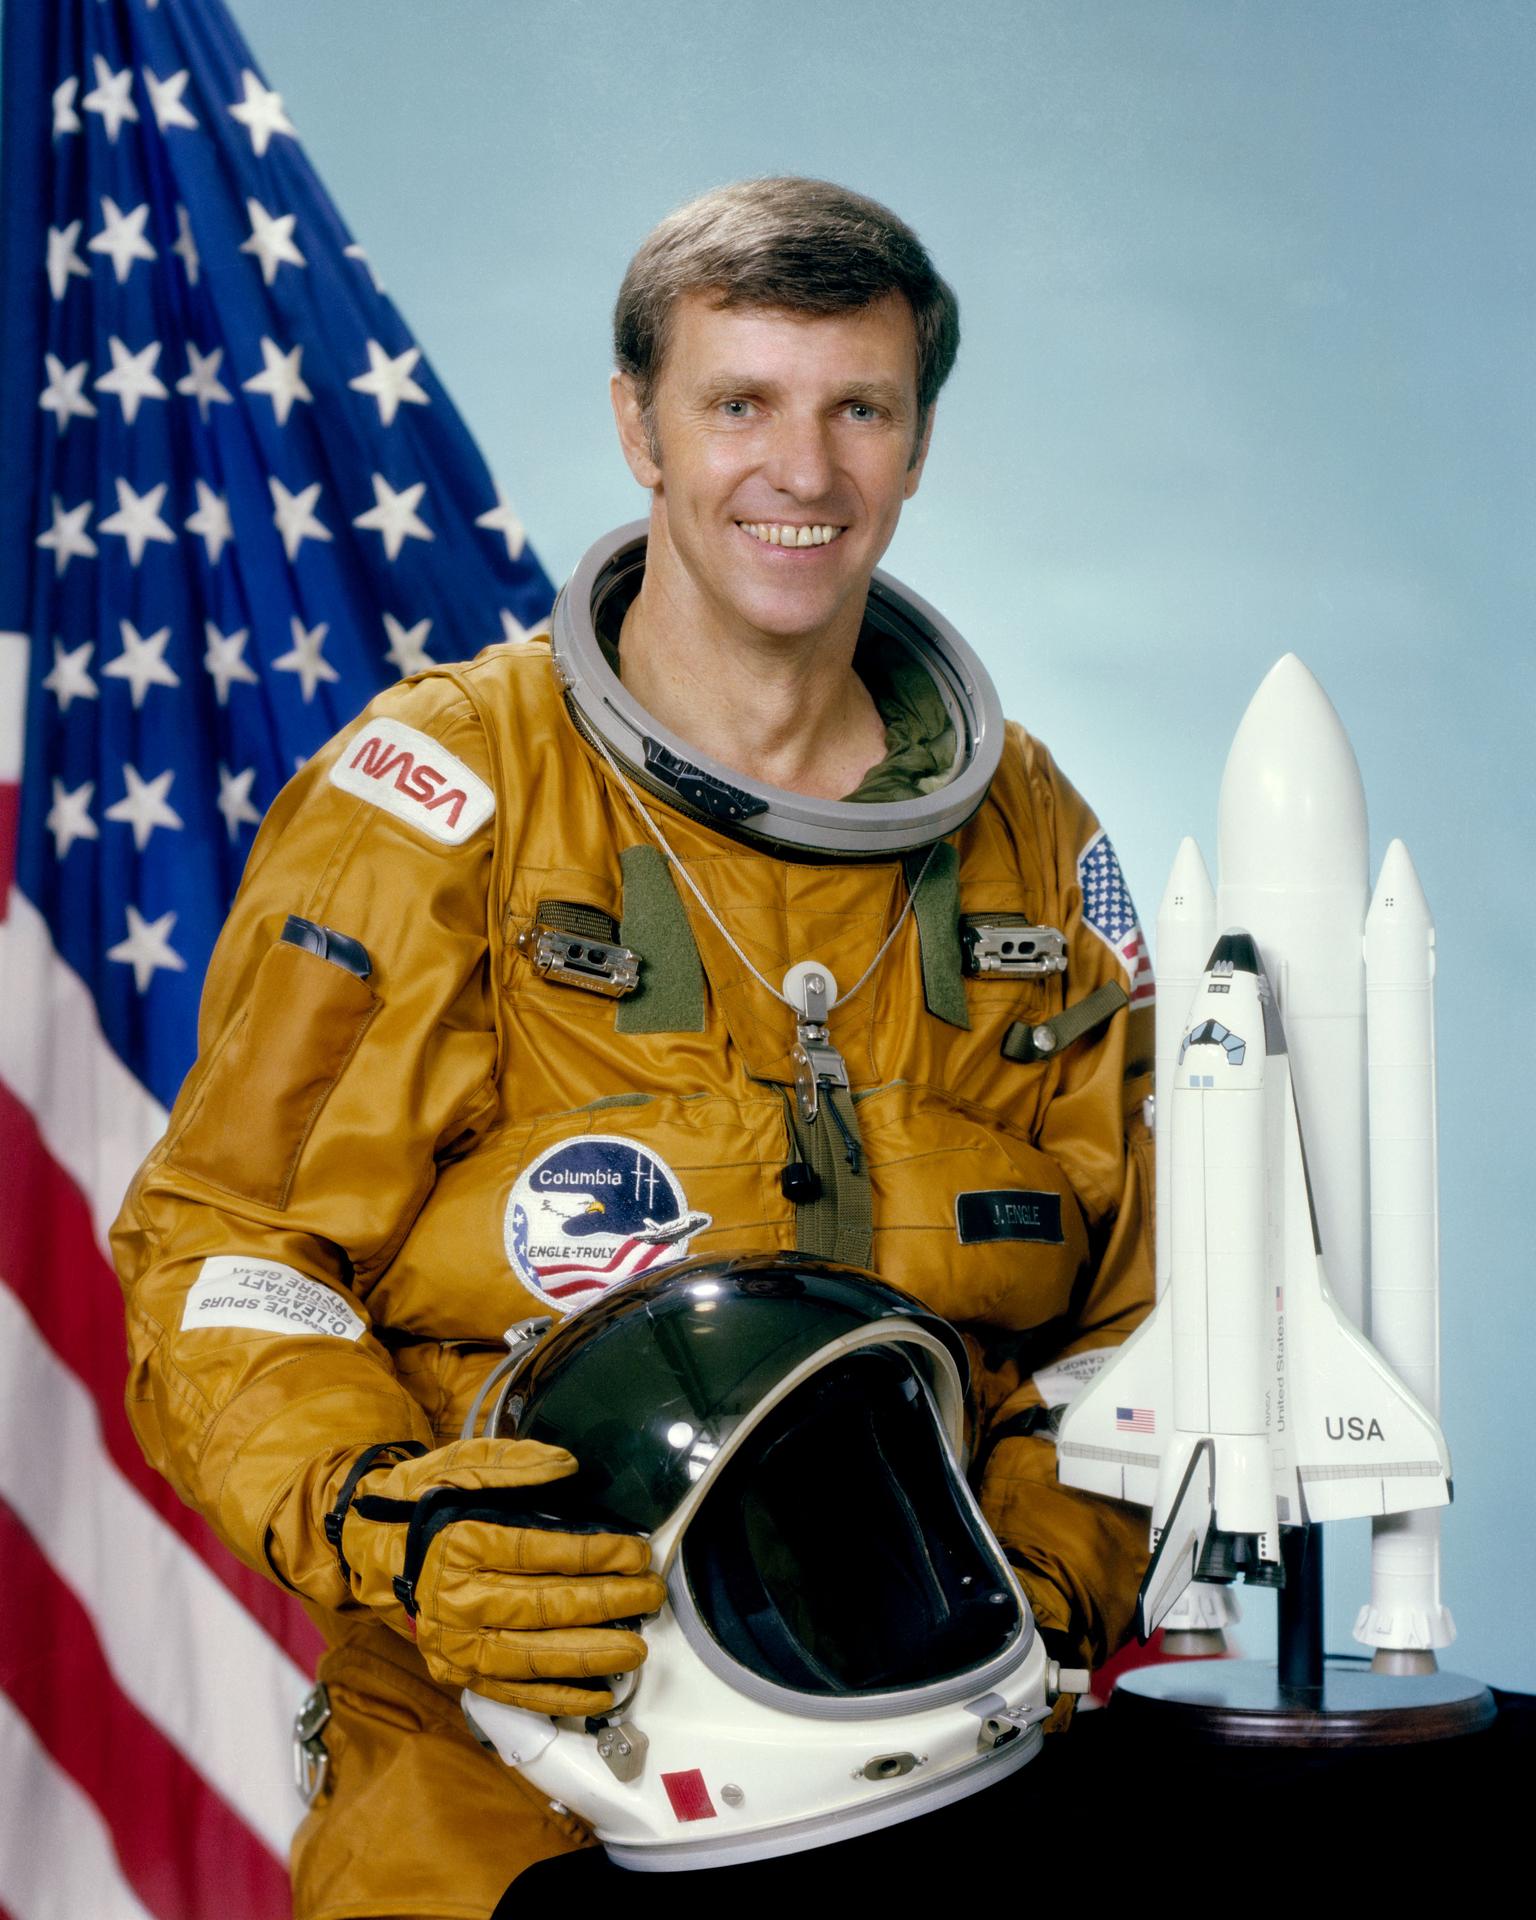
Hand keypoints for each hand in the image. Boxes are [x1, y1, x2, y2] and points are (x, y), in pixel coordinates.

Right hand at [338, 1438, 666, 1713]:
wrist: (370, 1549)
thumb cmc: (423, 1501)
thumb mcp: (459, 1464)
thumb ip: (513, 1465)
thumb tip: (568, 1467)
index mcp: (458, 1544)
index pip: (539, 1553)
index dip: (594, 1554)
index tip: (636, 1552)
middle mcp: (455, 1600)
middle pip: (543, 1607)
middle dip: (606, 1603)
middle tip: (651, 1596)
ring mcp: (454, 1643)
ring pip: (532, 1657)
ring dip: (589, 1656)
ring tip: (636, 1651)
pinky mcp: (456, 1671)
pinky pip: (511, 1692)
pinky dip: (556, 1697)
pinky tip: (598, 1694)